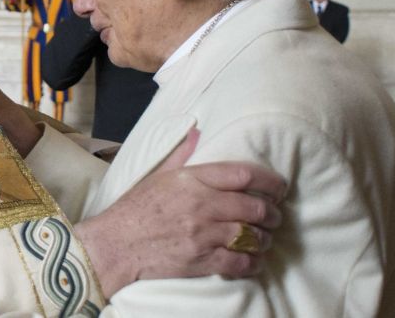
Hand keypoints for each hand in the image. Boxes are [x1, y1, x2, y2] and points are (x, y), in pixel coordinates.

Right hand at [75, 130, 285, 297]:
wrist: (115, 244)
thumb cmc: (135, 208)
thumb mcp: (157, 175)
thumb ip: (181, 154)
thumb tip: (197, 132)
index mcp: (191, 179)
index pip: (242, 174)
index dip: (269, 181)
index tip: (279, 187)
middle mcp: (201, 205)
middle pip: (254, 207)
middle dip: (272, 213)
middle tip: (275, 216)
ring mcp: (202, 234)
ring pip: (251, 236)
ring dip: (263, 238)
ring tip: (263, 238)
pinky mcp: (201, 261)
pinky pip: (240, 262)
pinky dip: (252, 262)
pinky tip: (252, 260)